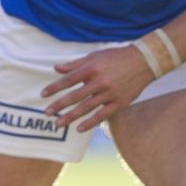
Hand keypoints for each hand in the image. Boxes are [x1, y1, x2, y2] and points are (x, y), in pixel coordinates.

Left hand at [41, 44, 155, 130]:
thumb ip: (74, 64)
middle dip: (59, 105)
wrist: (143, 62)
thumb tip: (55, 68)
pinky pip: (102, 115)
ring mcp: (110, 94)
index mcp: (91, 69)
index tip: (43, 94)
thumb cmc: (115, 57)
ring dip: (71, 117)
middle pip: (75, 97)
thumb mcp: (93, 56)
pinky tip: (79, 129)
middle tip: (47, 113)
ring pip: (86, 108)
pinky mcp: (120, 103)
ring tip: (58, 123)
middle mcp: (99, 82)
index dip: (54, 88)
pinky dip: (90, 123)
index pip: (67, 80)